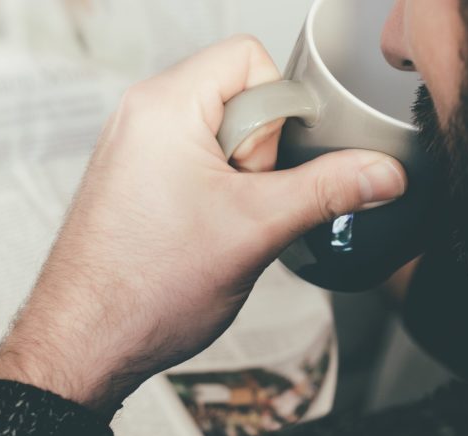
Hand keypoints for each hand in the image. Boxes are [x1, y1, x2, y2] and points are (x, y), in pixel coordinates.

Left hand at [0, 36, 407, 412]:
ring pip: (220, 133)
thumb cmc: (142, 289)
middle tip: (244, 202)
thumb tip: (383, 174)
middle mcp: (142, 114)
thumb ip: (329, 192)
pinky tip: (207, 237)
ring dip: (240, 178)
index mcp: (164, 105)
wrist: (83, 345)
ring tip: (223, 224)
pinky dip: (216, 193)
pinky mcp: (134, 179)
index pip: (250, 58)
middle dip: (260, 151)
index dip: (278, 111)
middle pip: (238, 95)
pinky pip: (195, 160)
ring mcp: (134, 147)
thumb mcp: (257, 231)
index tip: (268, 169)